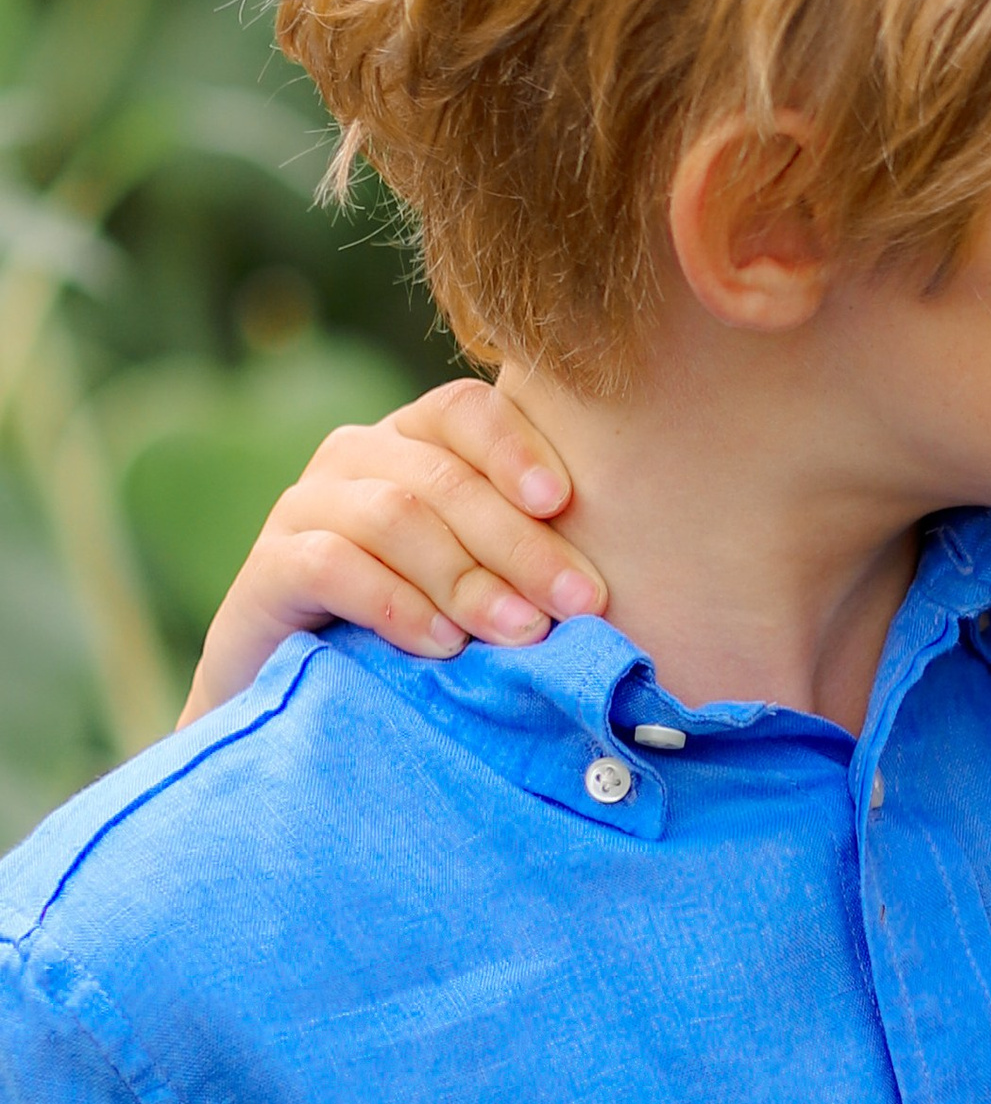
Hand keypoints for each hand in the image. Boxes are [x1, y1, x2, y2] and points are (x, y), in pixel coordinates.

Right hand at [182, 382, 602, 722]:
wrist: (304, 692)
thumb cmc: (423, 634)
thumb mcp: (485, 586)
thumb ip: (529, 561)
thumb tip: (610, 587)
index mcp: (414, 441)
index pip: (466, 411)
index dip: (516, 448)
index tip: (564, 503)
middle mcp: (355, 457)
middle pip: (442, 475)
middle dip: (519, 542)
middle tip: (577, 602)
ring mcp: (305, 507)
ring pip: (392, 515)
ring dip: (466, 577)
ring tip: (519, 631)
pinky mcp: (267, 567)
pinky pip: (332, 566)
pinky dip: (395, 605)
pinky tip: (441, 645)